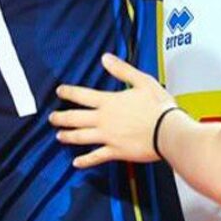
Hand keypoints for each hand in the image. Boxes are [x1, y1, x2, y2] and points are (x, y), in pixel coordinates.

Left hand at [51, 53, 176, 167]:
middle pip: (75, 118)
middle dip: (61, 118)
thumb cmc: (159, 106)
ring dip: (68, 136)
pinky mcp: (116, 152)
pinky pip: (96, 157)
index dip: (68, 92)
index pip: (82, 95)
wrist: (168, 131)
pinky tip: (76, 163)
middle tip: (52, 118)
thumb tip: (105, 58)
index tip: (59, 92)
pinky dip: (85, 161)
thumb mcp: (142, 81)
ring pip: (81, 137)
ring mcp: (108, 137)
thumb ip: (122, 70)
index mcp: (109, 102)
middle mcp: (104, 120)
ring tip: (59, 136)